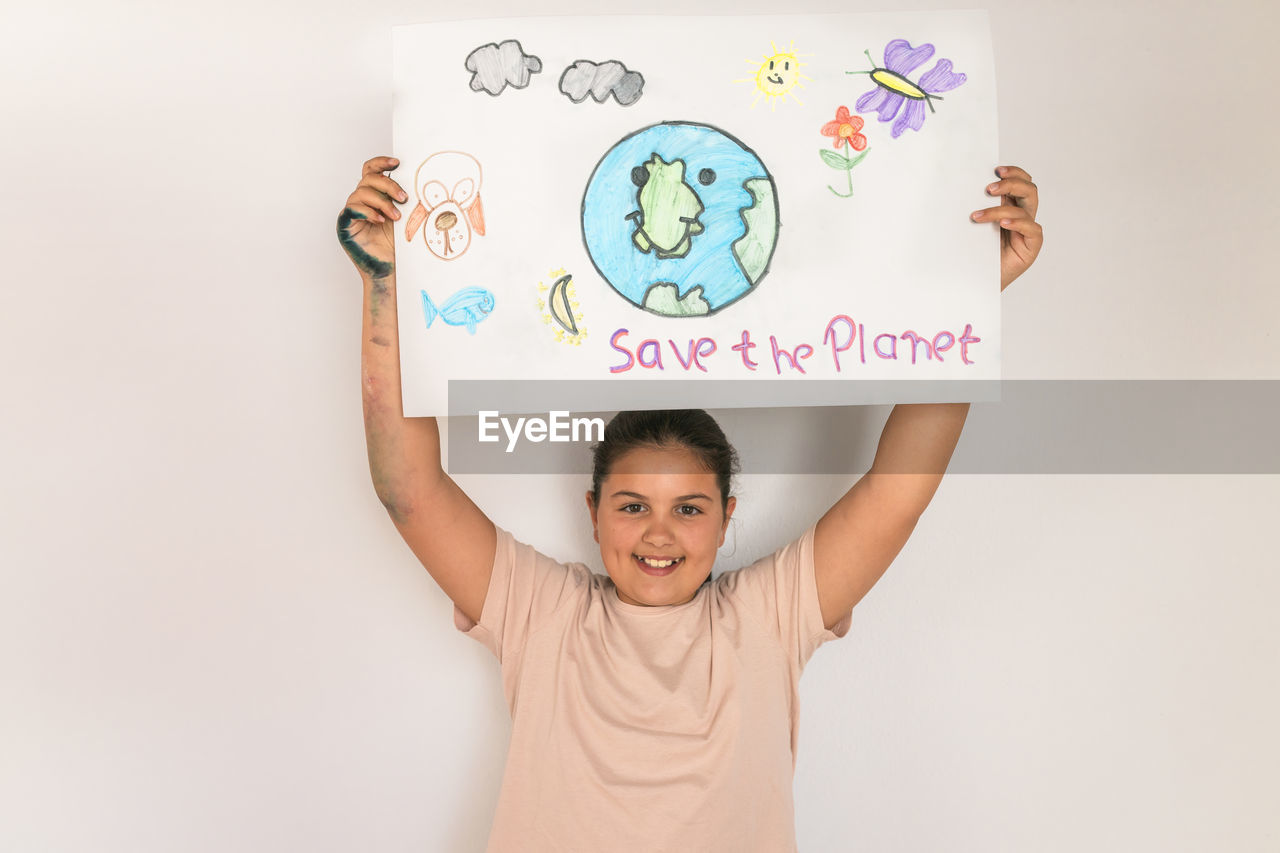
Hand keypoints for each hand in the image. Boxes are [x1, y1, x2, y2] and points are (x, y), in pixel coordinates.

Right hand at [337, 156, 405, 280]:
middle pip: (368, 178)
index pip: (371, 170)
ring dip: (381, 202)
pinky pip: (351, 210)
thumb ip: (402, 199)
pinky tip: (380, 220)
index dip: (381, 162)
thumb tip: (415, 180)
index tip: (398, 162)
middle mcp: (361, 201)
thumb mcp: (404, 217)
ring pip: (361, 193)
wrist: (389, 270)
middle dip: (388, 185)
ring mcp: (352, 212)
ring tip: (396, 217)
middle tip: (403, 198)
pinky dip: (367, 212)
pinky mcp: (345, 225)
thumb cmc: (397, 246)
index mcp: (374, 195)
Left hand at [972, 165, 1042, 289]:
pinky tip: (1002, 224)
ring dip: (1002, 207)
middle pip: (1029, 188)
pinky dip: (1017, 223)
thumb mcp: (973, 225)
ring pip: (1028, 206)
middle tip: (989, 189)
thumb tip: (965, 185)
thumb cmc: (974, 252)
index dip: (1013, 172)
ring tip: (979, 215)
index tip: (996, 169)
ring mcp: (1028, 230)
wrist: (976, 280)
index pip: (1020, 181)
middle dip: (1011, 183)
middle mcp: (1022, 215)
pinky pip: (1032, 228)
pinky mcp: (1032, 246)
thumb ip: (977, 206)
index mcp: (1010, 205)